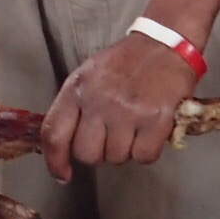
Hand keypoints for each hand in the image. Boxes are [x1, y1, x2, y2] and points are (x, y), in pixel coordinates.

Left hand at [41, 35, 197, 182]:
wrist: (165, 43)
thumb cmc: (125, 62)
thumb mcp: (89, 75)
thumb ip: (74, 107)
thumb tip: (64, 145)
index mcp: (77, 88)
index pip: (54, 133)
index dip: (55, 161)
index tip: (62, 175)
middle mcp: (99, 101)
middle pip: (87, 154)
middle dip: (99, 153)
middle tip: (111, 136)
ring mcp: (127, 111)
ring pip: (116, 158)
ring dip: (126, 149)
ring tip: (134, 126)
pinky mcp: (155, 120)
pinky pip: (144, 156)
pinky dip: (147, 150)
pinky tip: (150, 131)